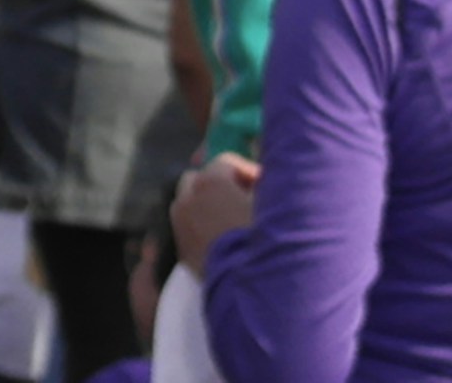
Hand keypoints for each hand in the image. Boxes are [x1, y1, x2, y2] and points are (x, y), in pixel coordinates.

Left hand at [171, 153, 260, 276]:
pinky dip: (200, 227)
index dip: (247, 171)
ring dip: (207, 205)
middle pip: (200, 179)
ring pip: (189, 202)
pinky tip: (223, 241)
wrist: (249, 288)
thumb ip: (264, 187)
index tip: (263, 186)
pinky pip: (188, 227)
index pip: (226, 162)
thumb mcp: (272, 207)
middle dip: (220, 185)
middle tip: (245, 201)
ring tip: (232, 222)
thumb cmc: (266, 243)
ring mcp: (179, 223)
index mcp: (210, 183)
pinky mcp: (180, 249)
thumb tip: (259, 185)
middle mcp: (188, 198)